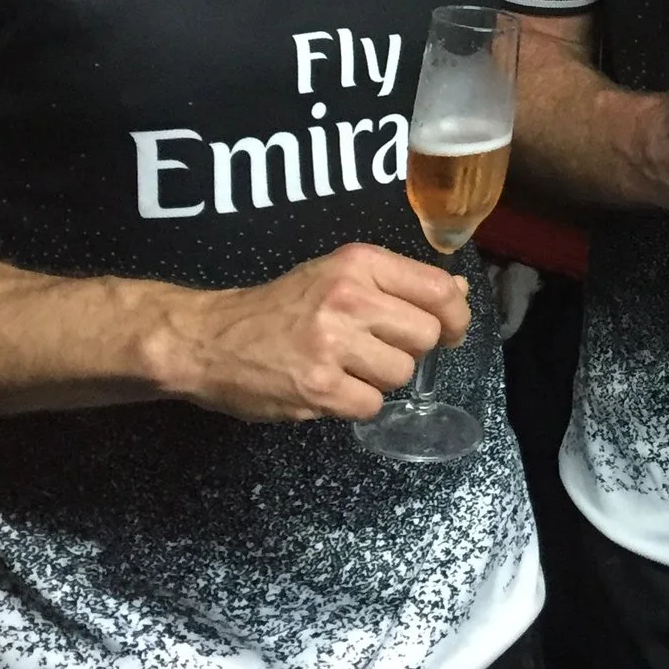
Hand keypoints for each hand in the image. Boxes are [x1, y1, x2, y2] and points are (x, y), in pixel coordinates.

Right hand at [152, 243, 470, 424]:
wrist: (211, 339)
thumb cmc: (281, 307)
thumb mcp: (339, 276)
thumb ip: (398, 284)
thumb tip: (457, 291)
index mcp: (358, 264)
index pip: (437, 289)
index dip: (454, 315)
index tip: (449, 330)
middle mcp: (349, 298)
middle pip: (425, 336)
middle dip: (409, 349)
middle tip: (376, 349)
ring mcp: (333, 344)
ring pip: (402, 374)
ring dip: (381, 379)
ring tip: (346, 367)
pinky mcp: (319, 388)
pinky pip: (372, 405)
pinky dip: (356, 403)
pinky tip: (330, 387)